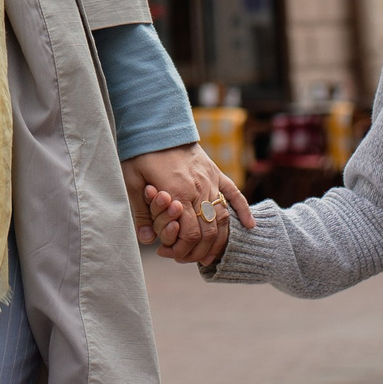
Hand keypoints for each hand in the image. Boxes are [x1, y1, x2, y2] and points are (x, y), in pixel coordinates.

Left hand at [122, 143, 253, 267]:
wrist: (157, 125)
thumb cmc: (141, 153)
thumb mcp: (132, 181)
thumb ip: (141, 211)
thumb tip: (146, 240)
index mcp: (178, 193)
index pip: (190, 233)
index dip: (183, 249)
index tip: (170, 254)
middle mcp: (199, 189)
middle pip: (209, 231)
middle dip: (198, 250)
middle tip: (185, 258)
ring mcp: (211, 181)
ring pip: (223, 218)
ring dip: (218, 240)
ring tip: (209, 255)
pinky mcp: (216, 173)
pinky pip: (234, 194)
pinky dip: (243, 211)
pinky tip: (250, 226)